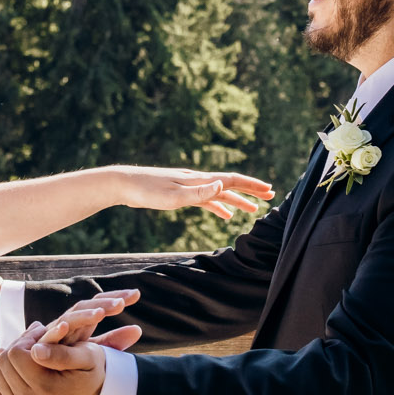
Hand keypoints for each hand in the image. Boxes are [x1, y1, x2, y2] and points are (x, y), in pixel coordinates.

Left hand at [0, 292, 139, 394]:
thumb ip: (61, 353)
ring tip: (27, 352)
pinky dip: (1, 375)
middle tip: (36, 341)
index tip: (42, 333)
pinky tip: (17, 366)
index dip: (27, 338)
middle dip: (17, 346)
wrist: (97, 394)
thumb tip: (35, 351)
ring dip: (8, 359)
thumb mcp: (87, 355)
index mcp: (48, 389)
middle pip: (3, 363)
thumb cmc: (93, 369)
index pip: (15, 353)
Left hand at [113, 166, 274, 221]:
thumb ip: (199, 193)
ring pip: (220, 193)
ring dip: (237, 201)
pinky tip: (224, 215)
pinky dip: (219, 206)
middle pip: (230, 184)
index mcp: (198, 180)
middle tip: (269, 196)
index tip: (269, 190)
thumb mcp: (173, 196)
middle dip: (250, 191)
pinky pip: (206, 200)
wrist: (124, 184)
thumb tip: (223, 185)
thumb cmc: (146, 191)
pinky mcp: (180, 193)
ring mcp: (189, 186)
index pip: (231, 180)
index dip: (251, 185)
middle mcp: (197, 181)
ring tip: (253, 210)